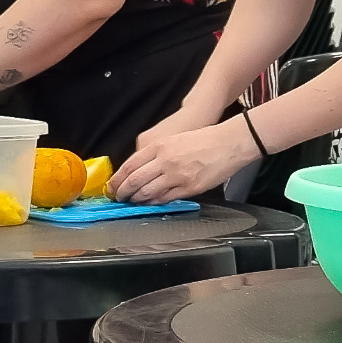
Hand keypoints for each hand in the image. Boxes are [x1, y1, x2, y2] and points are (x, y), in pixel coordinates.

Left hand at [112, 117, 255, 202]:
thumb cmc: (204, 139)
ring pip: (147, 192)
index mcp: (160, 146)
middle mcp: (165, 160)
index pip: (130, 165)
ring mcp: (177, 175)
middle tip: (119, 197)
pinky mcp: (189, 187)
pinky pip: (166, 199)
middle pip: (135, 180)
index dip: (118, 179)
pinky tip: (151, 203)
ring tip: (133, 202)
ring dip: (137, 200)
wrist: (228, 143)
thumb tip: (141, 169)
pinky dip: (155, 202)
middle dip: (123, 192)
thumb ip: (157, 153)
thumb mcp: (174, 139)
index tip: (113, 186)